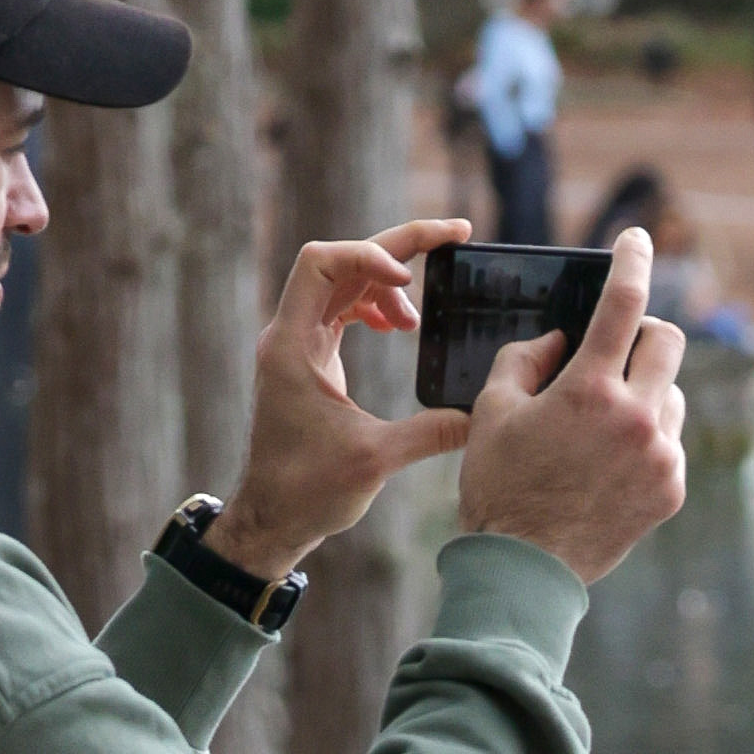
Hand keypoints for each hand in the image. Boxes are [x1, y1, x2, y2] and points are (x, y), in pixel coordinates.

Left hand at [206, 219, 474, 583]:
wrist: (273, 518)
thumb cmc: (307, 492)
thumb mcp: (375, 460)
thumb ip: (431, 434)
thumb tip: (480, 415)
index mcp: (292, 347)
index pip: (322, 263)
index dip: (369, 255)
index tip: (411, 281)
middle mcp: (289, 334)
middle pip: (341, 260)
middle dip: (397, 247)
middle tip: (453, 235)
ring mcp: (297, 344)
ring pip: (344, 282)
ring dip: (388, 284)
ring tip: (419, 318)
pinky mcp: (309, 358)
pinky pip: (343, 308)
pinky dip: (376, 306)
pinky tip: (401, 328)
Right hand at [454, 230, 687, 588]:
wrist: (525, 572)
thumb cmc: (500, 489)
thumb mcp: (491, 413)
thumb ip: (524, 360)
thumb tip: (558, 339)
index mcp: (590, 390)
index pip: (623, 302)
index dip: (632, 260)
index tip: (635, 240)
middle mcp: (636, 418)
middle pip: (668, 341)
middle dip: (643, 335)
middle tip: (616, 350)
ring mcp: (661, 456)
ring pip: (672, 393)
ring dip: (645, 391)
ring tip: (604, 423)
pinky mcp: (671, 489)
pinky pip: (670, 441)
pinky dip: (647, 439)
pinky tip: (611, 463)